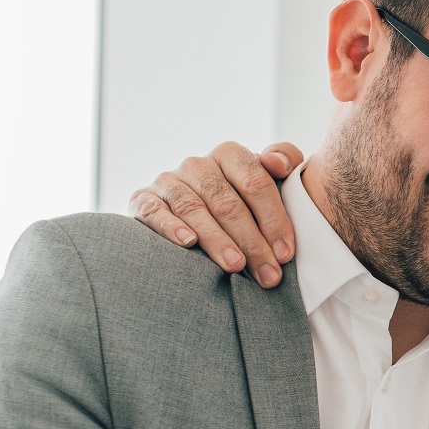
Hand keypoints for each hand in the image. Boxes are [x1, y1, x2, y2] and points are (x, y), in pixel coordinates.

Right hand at [131, 141, 304, 287]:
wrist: (188, 211)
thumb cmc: (240, 198)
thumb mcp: (266, 179)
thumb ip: (285, 160)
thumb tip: (276, 162)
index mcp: (229, 155)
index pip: (255, 182)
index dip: (273, 219)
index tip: (285, 254)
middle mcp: (197, 164)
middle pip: (227, 202)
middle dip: (251, 241)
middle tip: (267, 273)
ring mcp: (168, 180)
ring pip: (194, 209)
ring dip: (217, 240)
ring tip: (235, 266)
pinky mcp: (143, 199)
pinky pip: (153, 211)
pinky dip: (170, 227)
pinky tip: (188, 243)